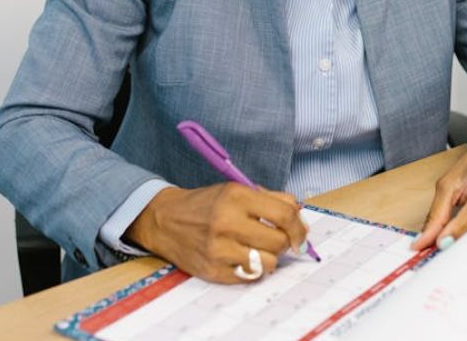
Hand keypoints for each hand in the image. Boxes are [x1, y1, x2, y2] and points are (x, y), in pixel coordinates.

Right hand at [125, 183, 309, 282]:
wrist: (165, 220)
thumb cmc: (206, 204)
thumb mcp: (237, 190)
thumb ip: (272, 199)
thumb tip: (300, 215)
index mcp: (237, 197)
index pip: (284, 215)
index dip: (299, 228)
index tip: (301, 235)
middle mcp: (227, 222)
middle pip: (278, 242)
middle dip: (284, 243)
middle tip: (276, 240)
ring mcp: (219, 249)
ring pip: (268, 263)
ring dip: (268, 258)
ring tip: (257, 249)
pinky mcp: (213, 270)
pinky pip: (250, 277)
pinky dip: (252, 269)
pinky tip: (242, 257)